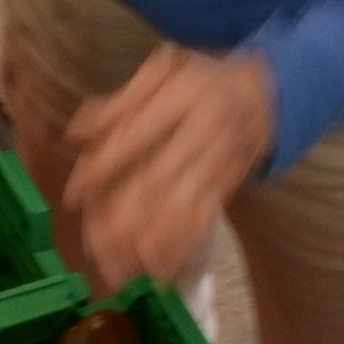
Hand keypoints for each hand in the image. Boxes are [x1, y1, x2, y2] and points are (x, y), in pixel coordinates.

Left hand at [56, 45, 275, 290]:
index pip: (136, 136)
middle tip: (93, 245)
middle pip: (157, 181)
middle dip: (122, 219)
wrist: (269, 93)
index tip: (74, 197)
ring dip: (148, 243)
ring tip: (118, 268)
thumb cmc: (203, 81)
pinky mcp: (228, 187)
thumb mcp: (163, 72)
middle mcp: (202, 133)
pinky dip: (181, 249)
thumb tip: (74, 134)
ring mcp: (218, 163)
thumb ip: (118, 102)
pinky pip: (204, 221)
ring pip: (180, 209)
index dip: (104, 167)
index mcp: (182, 98)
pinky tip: (158, 272)